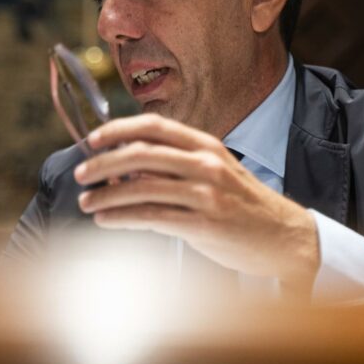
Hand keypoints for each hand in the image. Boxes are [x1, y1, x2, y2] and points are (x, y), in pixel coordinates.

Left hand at [73, 114, 320, 289]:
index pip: (155, 126)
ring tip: (87, 204)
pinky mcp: (205, 224)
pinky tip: (106, 220)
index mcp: (206, 145)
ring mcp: (206, 194)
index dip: (119, 130)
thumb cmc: (243, 205)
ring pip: (142, 187)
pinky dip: (122, 217)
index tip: (93, 140)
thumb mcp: (214, 173)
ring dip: (107, 195)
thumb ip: (176, 166)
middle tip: (81, 174)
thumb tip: (128, 166)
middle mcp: (206, 164)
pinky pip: (152, 217)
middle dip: (103, 163)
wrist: (283, 236)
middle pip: (142, 154)